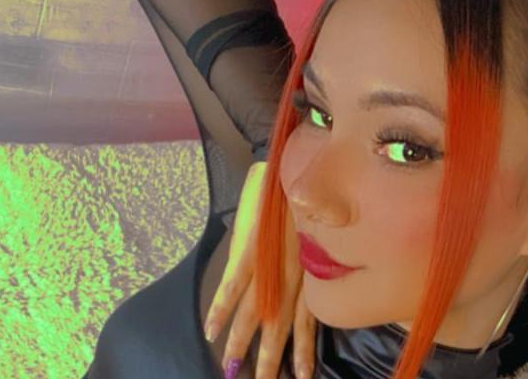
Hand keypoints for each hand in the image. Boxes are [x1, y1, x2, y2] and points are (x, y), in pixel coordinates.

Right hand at [204, 161, 316, 378]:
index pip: (306, 321)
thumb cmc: (303, 201)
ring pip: (255, 312)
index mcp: (308, 273)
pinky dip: (221, 308)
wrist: (289, 170)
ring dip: (242, 341)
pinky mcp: (249, 249)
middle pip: (279, 325)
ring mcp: (269, 264)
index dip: (303, 350)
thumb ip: (313, 260)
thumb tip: (309, 278)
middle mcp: (291, 275)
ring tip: (232, 368)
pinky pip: (233, 284)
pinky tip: (210, 329)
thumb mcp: (317, 235)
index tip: (300, 375)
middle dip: (270, 357)